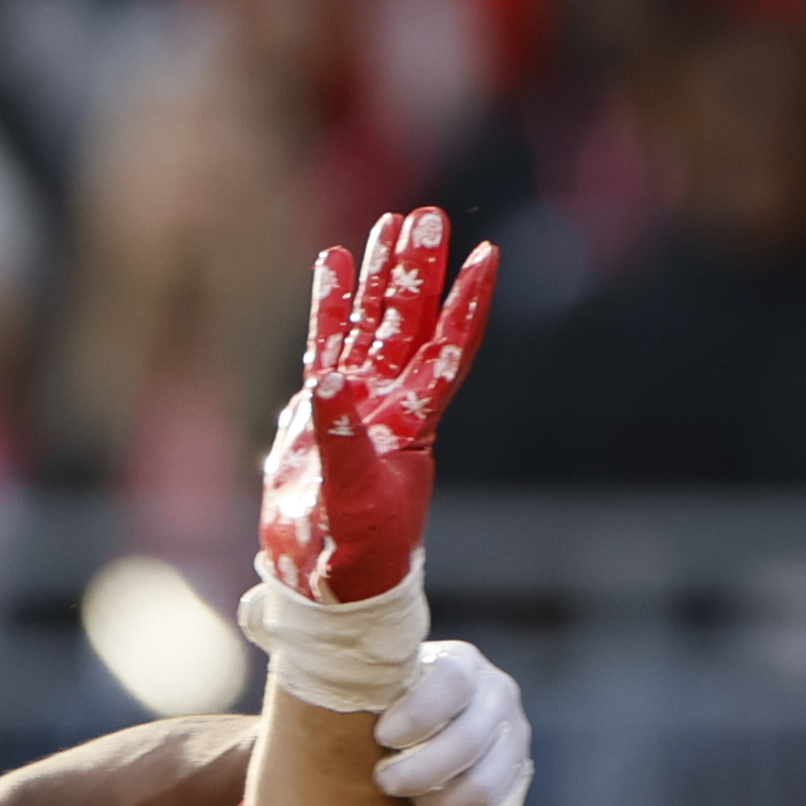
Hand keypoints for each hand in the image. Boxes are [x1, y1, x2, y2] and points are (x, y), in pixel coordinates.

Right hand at [260, 208, 496, 607]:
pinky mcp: (318, 414)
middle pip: (411, 324)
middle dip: (420, 271)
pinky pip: (327, 346)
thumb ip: (339, 440)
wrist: (324, 588)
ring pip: (372, 326)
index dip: (466, 306)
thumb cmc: (353, 558)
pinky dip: (331, 306)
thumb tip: (326, 381)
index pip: (448, 352)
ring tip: (391, 223)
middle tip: (430, 218)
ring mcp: (357, 406)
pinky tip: (335, 262)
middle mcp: (391, 406)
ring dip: (382, 278)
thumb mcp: (351, 501)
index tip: (486, 257)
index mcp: (413, 425)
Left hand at [373, 640, 530, 805]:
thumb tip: (330, 684)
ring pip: (483, 784)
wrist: (432, 720)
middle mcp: (498, 692)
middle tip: (385, 781)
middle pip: (467, 741)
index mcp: (463, 662)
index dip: (417, 715)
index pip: (452, 681)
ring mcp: (514, 734)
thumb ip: (374, 686)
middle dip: (418, 772)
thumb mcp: (389, 684)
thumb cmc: (397, 703)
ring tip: (413, 799)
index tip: (383, 737)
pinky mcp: (518, 771)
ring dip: (439, 801)